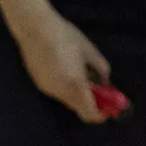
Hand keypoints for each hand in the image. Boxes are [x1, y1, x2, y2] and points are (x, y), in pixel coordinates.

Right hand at [9, 6, 112, 123]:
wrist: (35, 30)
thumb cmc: (66, 37)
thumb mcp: (90, 51)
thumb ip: (100, 70)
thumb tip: (105, 83)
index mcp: (75, 84)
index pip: (89, 112)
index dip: (101, 114)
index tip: (110, 109)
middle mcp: (60, 92)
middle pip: (78, 108)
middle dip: (91, 103)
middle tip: (102, 91)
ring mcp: (48, 90)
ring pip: (68, 100)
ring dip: (79, 95)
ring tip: (84, 76)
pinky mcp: (40, 85)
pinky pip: (59, 92)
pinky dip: (68, 89)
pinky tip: (68, 71)